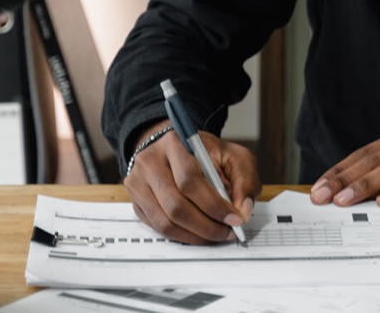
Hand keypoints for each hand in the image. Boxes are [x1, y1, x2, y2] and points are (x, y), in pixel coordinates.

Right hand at [124, 119, 260, 243]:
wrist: (174, 148)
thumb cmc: (205, 153)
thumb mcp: (233, 156)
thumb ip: (244, 180)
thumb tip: (243, 210)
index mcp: (174, 143)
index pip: (190, 180)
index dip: (214, 204)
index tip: (234, 219)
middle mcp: (150, 162)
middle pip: (175, 205)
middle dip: (206, 225)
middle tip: (227, 232)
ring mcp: (138, 183)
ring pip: (164, 221)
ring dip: (195, 235)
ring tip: (216, 235)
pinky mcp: (136, 202)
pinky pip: (157, 228)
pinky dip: (182, 236)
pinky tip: (199, 233)